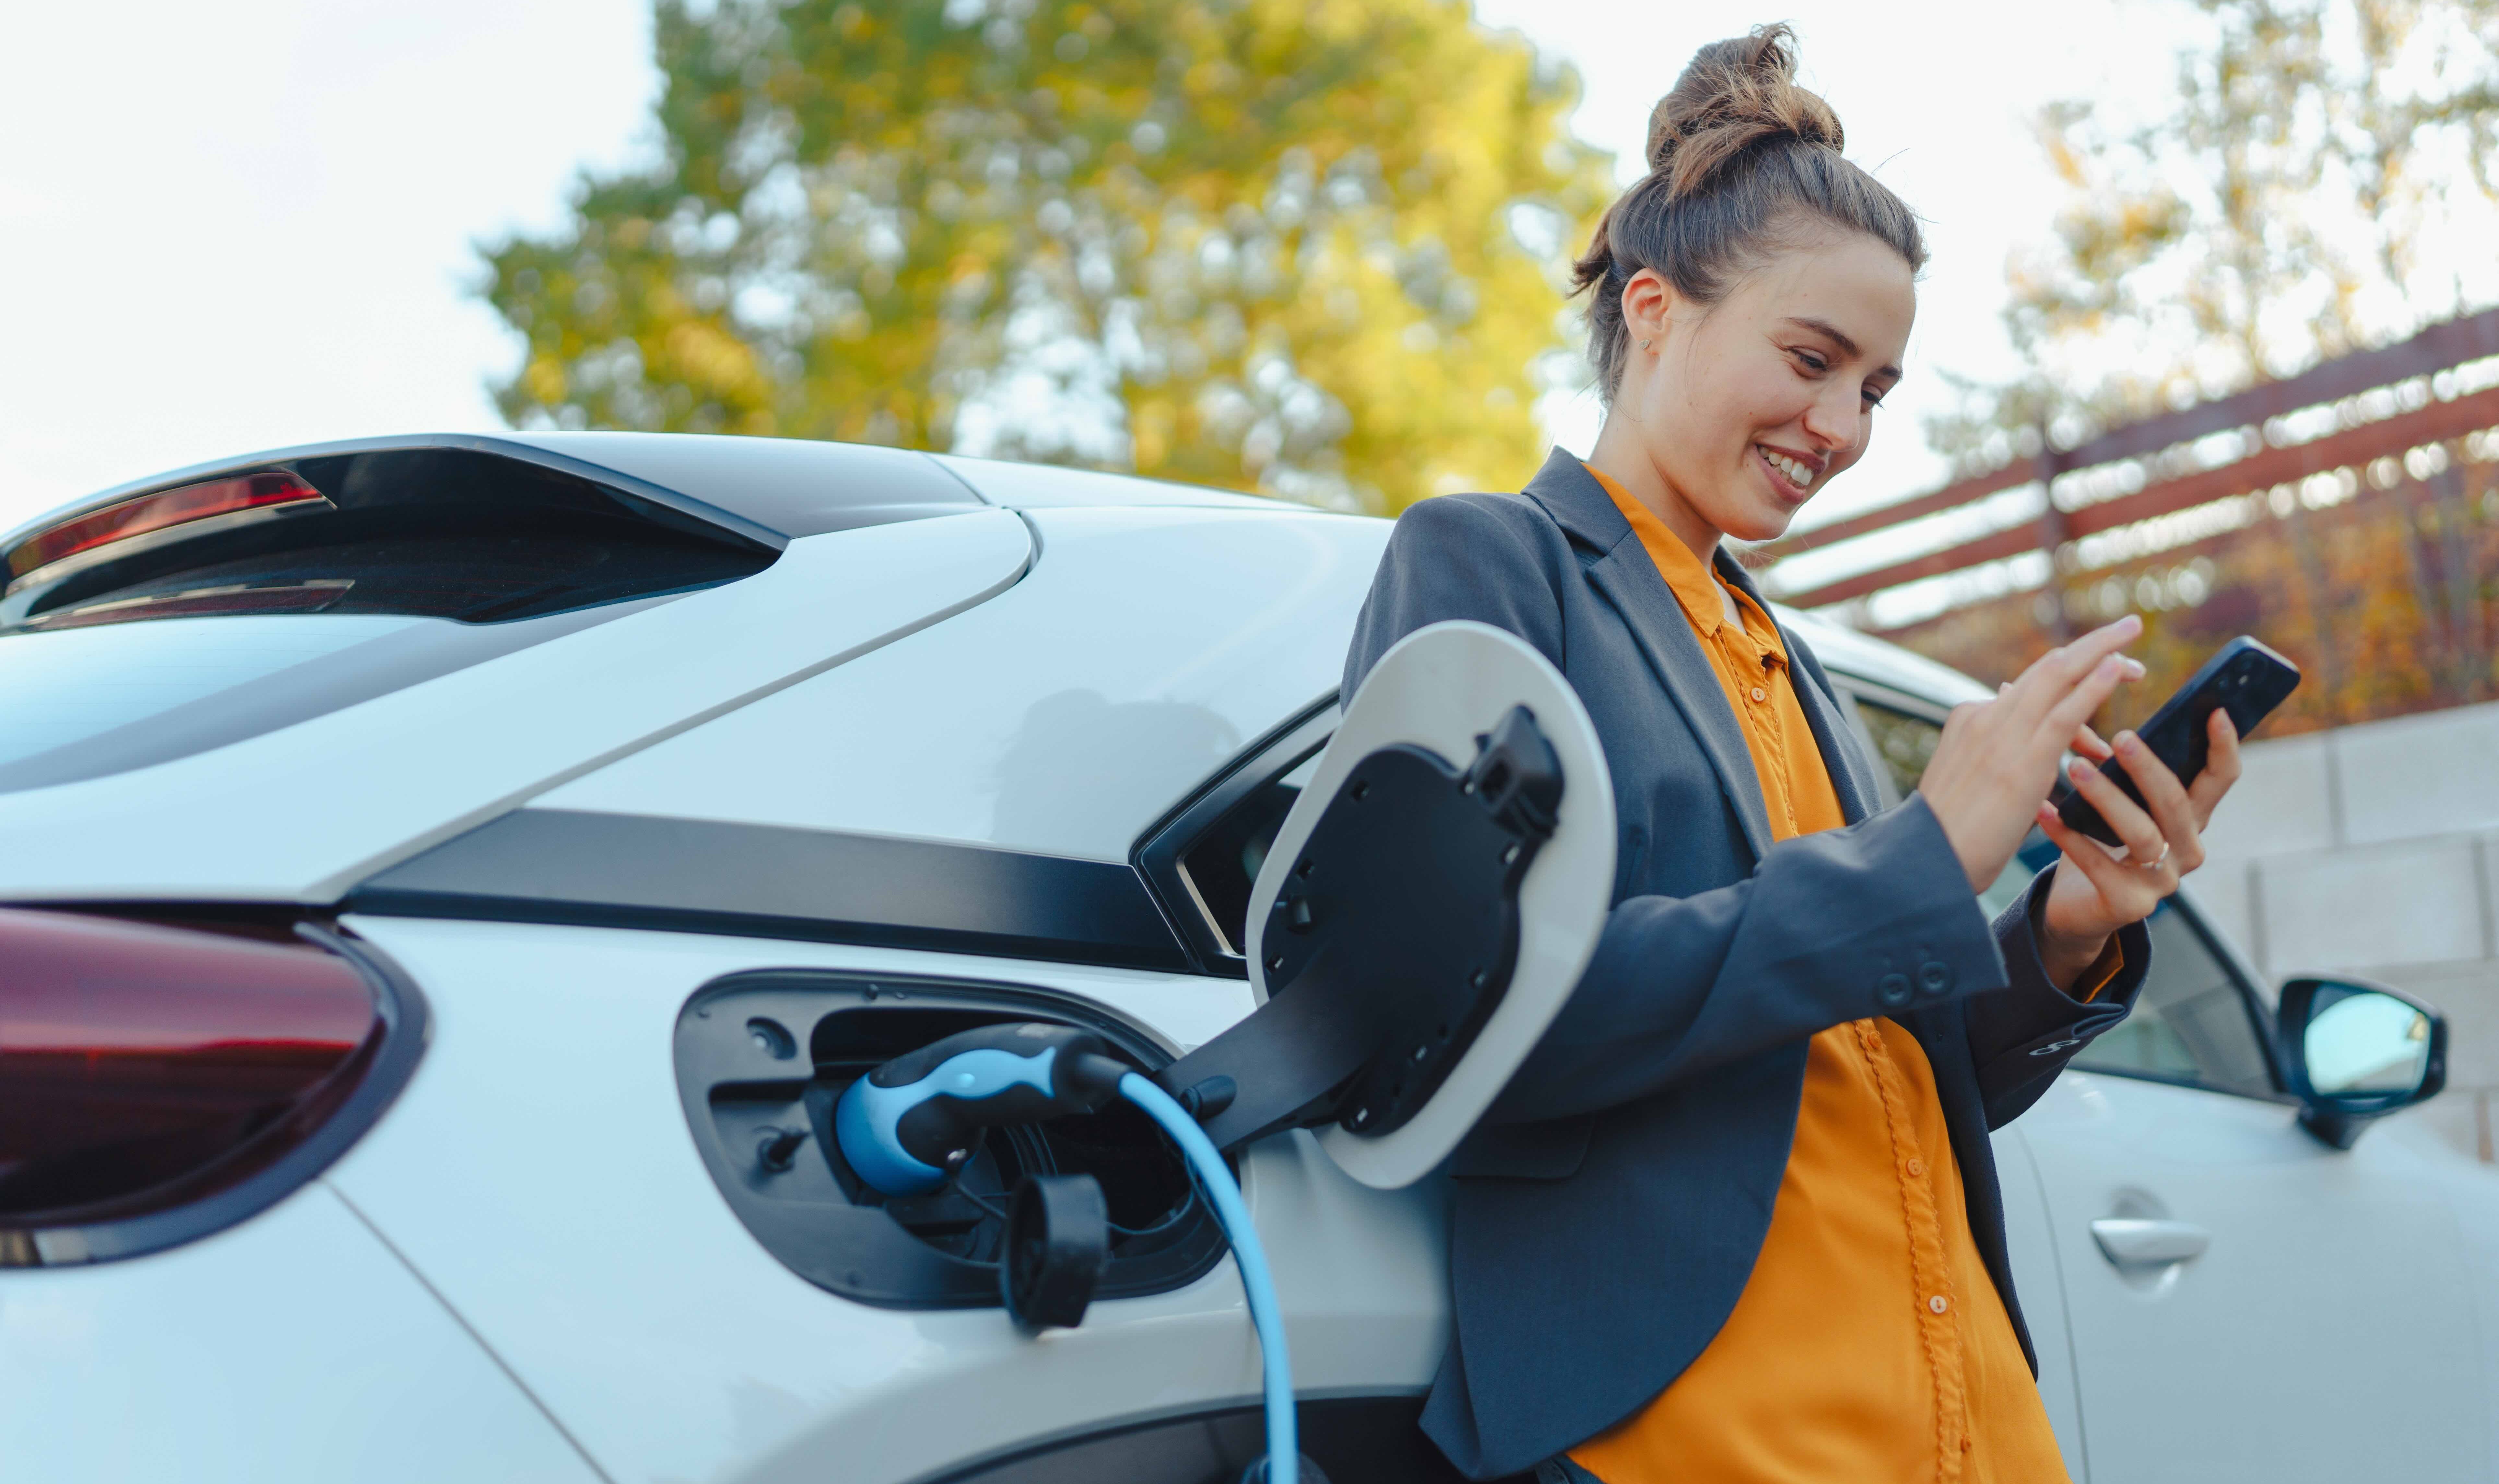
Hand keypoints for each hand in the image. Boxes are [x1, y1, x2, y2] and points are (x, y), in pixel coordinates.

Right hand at [1920, 616, 2146, 894]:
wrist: (1926, 860)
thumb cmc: (1948, 833)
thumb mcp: (1968, 780)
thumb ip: (1993, 751)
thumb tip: (2015, 740)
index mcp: (1970, 721)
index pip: (2029, 685)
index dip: (2070, 668)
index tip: (2100, 666)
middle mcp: (1984, 717)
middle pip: (2047, 666)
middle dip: (2091, 645)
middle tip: (2129, 630)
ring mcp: (2001, 735)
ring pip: (2057, 676)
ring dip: (2101, 652)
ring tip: (2136, 655)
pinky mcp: (2022, 761)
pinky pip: (2064, 713)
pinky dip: (2093, 685)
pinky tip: (2117, 669)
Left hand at [2029, 706, 2243, 985]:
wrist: (2077, 907)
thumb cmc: (2100, 842)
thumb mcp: (2119, 801)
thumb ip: (2121, 763)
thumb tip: (2093, 704)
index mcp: (2191, 818)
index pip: (2221, 779)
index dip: (2223, 746)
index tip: (2215, 710)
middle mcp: (2186, 849)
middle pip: (2177, 804)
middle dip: (2149, 768)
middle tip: (2121, 735)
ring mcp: (2161, 882)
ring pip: (2142, 834)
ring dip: (2107, 798)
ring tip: (2073, 766)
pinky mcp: (2128, 905)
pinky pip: (2098, 865)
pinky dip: (2068, 836)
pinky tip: (2044, 812)